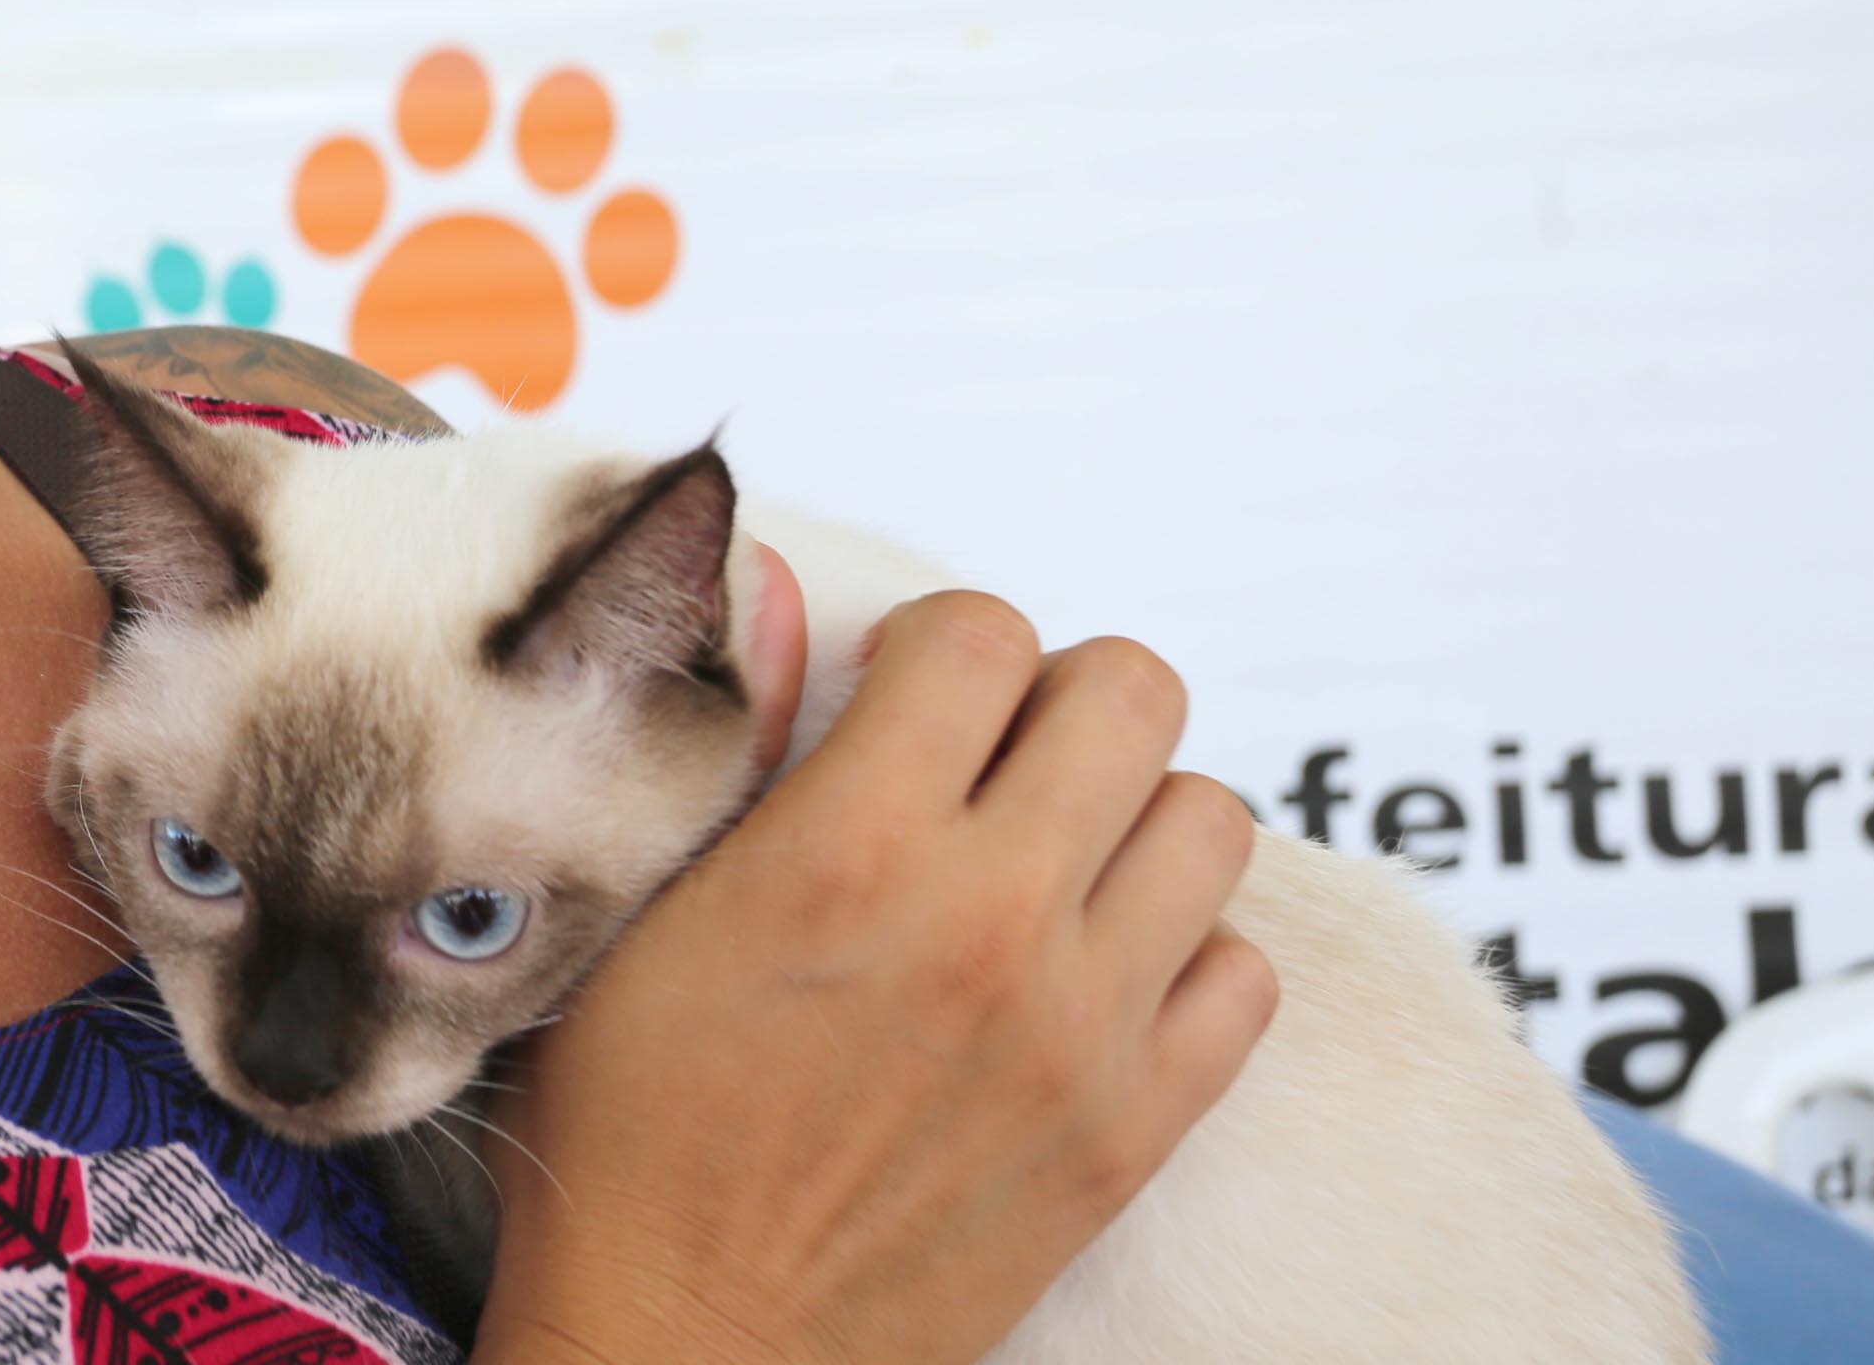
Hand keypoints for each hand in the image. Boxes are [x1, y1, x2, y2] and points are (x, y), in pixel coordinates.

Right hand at [472, 592, 1275, 1364]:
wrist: (693, 1348)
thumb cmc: (630, 1131)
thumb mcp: (636, 913)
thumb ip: (731, 743)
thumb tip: (782, 585)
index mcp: (850, 849)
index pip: (984, 633)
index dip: (938, 644)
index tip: (898, 698)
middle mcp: (990, 920)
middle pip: (1132, 692)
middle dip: (1055, 699)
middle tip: (988, 763)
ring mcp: (1082, 1029)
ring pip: (1209, 819)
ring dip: (1129, 815)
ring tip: (1047, 861)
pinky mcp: (1134, 1131)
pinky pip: (1242, 974)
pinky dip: (1182, 953)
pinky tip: (1088, 974)